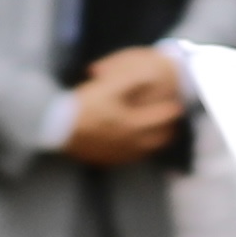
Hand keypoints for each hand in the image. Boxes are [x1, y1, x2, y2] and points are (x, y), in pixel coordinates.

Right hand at [57, 50, 187, 166]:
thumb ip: (131, 81)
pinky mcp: (106, 159)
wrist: (57, 127)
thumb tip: (151, 77)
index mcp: (133, 124)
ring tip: (159, 134)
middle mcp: (130, 143)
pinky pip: (130, 157)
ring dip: (156, 141)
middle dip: (169, 130)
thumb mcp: (108, 87)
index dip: (172, 110)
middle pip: (159, 139)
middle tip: (173, 123)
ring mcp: (118, 154)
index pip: (161, 119)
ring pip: (146, 150)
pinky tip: (135, 145)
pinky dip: (139, 150)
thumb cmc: (84, 106)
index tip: (178, 105)